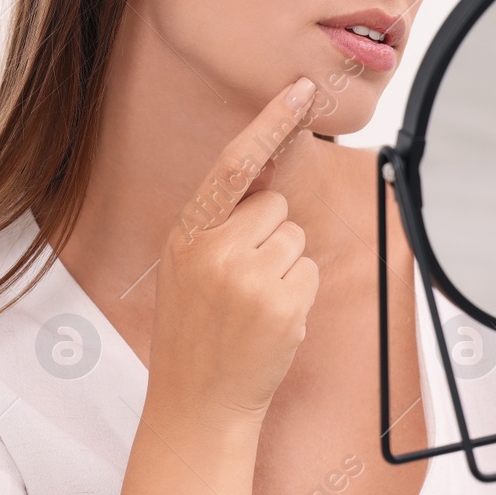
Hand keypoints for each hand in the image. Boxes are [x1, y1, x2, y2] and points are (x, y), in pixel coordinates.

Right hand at [146, 76, 320, 429]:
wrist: (197, 403)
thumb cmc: (196, 332)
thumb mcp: (187, 266)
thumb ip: (219, 219)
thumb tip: (263, 165)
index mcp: (187, 233)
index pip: (234, 164)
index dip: (269, 123)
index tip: (299, 90)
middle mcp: (214, 250)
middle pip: (275, 206)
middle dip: (270, 237)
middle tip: (242, 283)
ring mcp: (249, 278)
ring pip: (295, 239)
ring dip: (285, 269)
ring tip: (252, 307)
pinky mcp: (282, 305)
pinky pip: (308, 272)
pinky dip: (298, 296)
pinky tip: (269, 324)